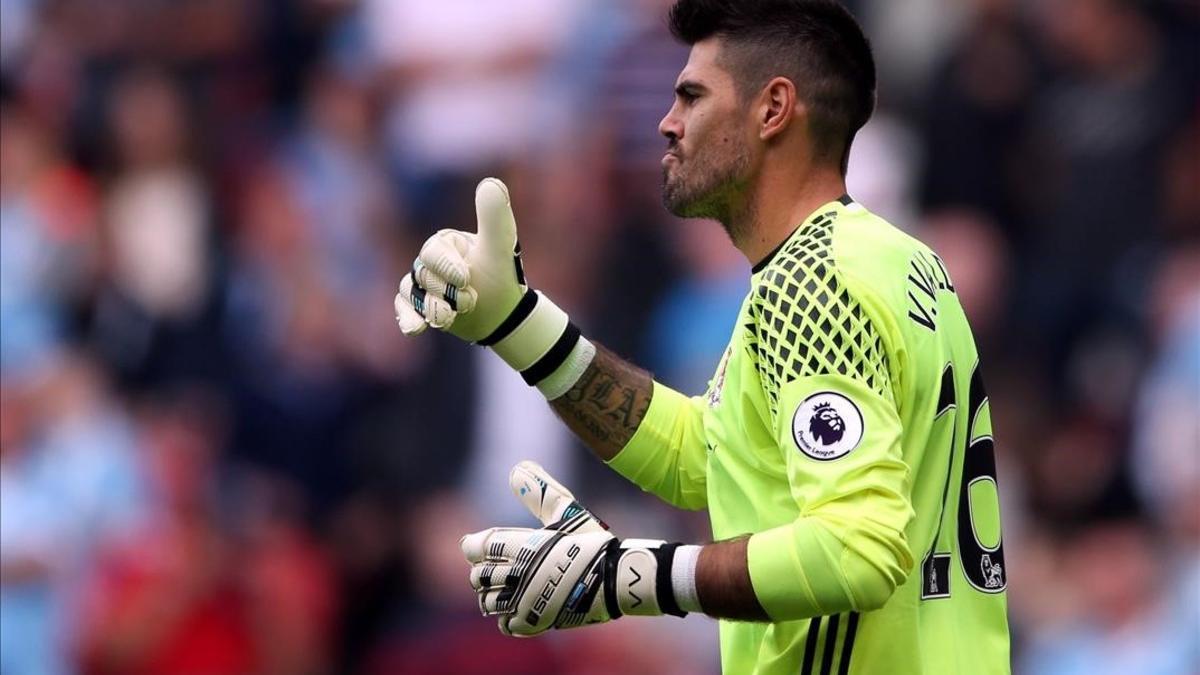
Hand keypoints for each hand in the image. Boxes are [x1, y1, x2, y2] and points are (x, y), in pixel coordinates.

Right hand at [394, 177, 524, 340]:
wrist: (504, 313)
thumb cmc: (502, 276)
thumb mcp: (501, 246)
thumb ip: (494, 217)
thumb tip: (490, 183)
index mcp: (446, 242)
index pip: (433, 252)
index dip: (446, 267)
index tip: (466, 279)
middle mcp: (430, 261)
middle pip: (422, 275)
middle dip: (445, 292)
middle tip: (470, 300)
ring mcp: (423, 285)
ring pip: (412, 294)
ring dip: (431, 308)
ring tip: (449, 319)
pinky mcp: (419, 307)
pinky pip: (404, 309)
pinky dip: (408, 319)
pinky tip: (416, 329)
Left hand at [460, 461, 687, 636]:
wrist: (618, 579)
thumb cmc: (592, 542)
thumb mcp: (567, 511)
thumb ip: (539, 492)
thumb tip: (518, 468)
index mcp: (523, 545)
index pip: (476, 547)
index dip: (476, 546)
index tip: (483, 546)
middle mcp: (519, 575)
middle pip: (478, 577)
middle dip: (486, 571)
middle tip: (503, 567)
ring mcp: (526, 602)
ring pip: (488, 602)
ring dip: (495, 595)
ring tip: (511, 588)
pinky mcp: (535, 623)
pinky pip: (506, 624)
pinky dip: (508, 617)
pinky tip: (520, 607)